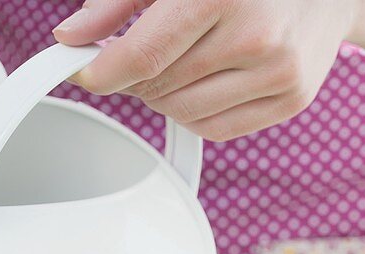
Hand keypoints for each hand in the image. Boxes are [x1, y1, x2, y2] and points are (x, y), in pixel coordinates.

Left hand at [53, 0, 356, 140]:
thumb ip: (119, 1)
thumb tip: (72, 37)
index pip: (143, 55)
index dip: (103, 71)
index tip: (84, 73)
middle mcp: (255, 35)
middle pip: (162, 87)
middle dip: (135, 79)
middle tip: (132, 61)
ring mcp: (278, 72)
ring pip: (186, 114)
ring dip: (162, 99)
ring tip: (168, 71)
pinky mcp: (291, 99)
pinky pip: (218, 129)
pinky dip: (194, 115)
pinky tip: (197, 86)